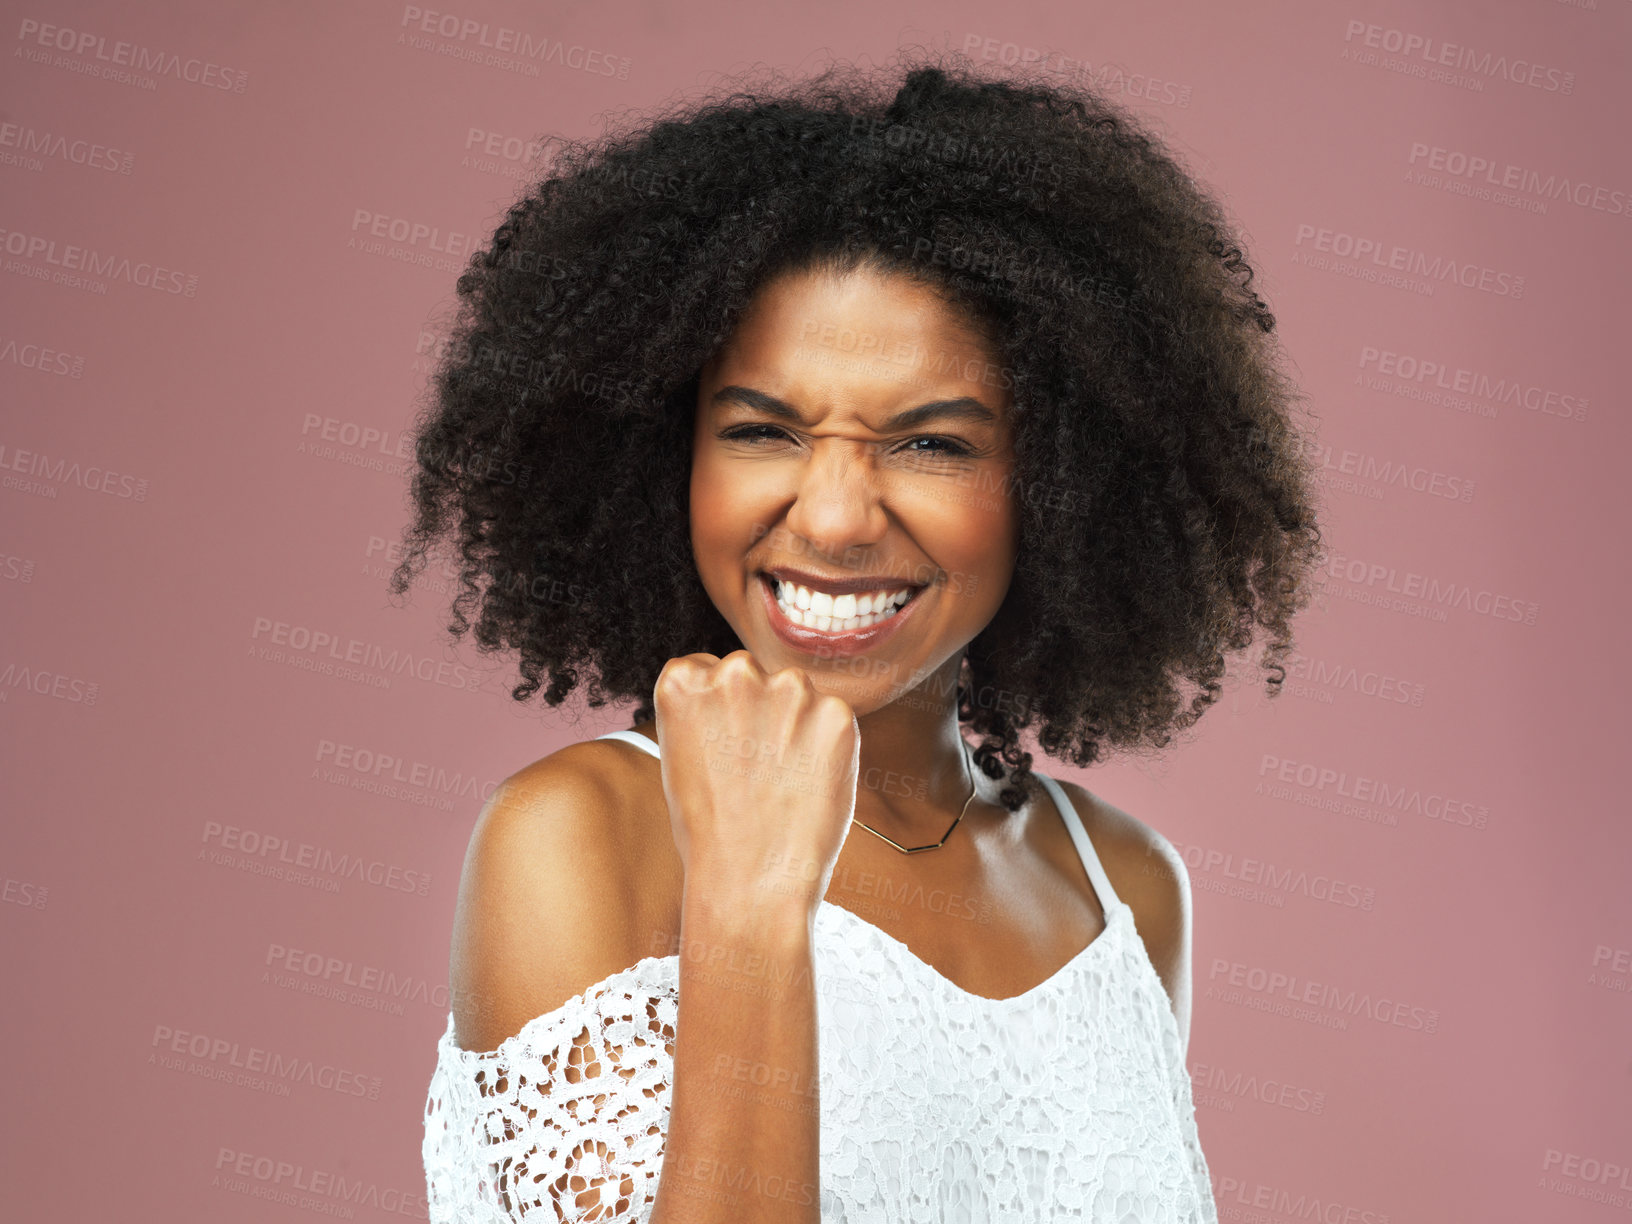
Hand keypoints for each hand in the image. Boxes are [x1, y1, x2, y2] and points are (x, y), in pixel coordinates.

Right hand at [653, 650, 859, 916]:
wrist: (750, 883)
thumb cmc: (710, 832)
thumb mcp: (682, 758)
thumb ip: (707, 714)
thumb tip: (741, 699)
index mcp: (684, 680)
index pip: (707, 670)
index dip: (719, 713)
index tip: (722, 748)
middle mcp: (735, 672)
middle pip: (753, 675)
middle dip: (759, 711)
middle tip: (755, 770)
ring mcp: (790, 689)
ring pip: (796, 695)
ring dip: (795, 725)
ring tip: (782, 784)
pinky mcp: (837, 713)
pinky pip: (833, 720)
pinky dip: (828, 748)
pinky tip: (809, 787)